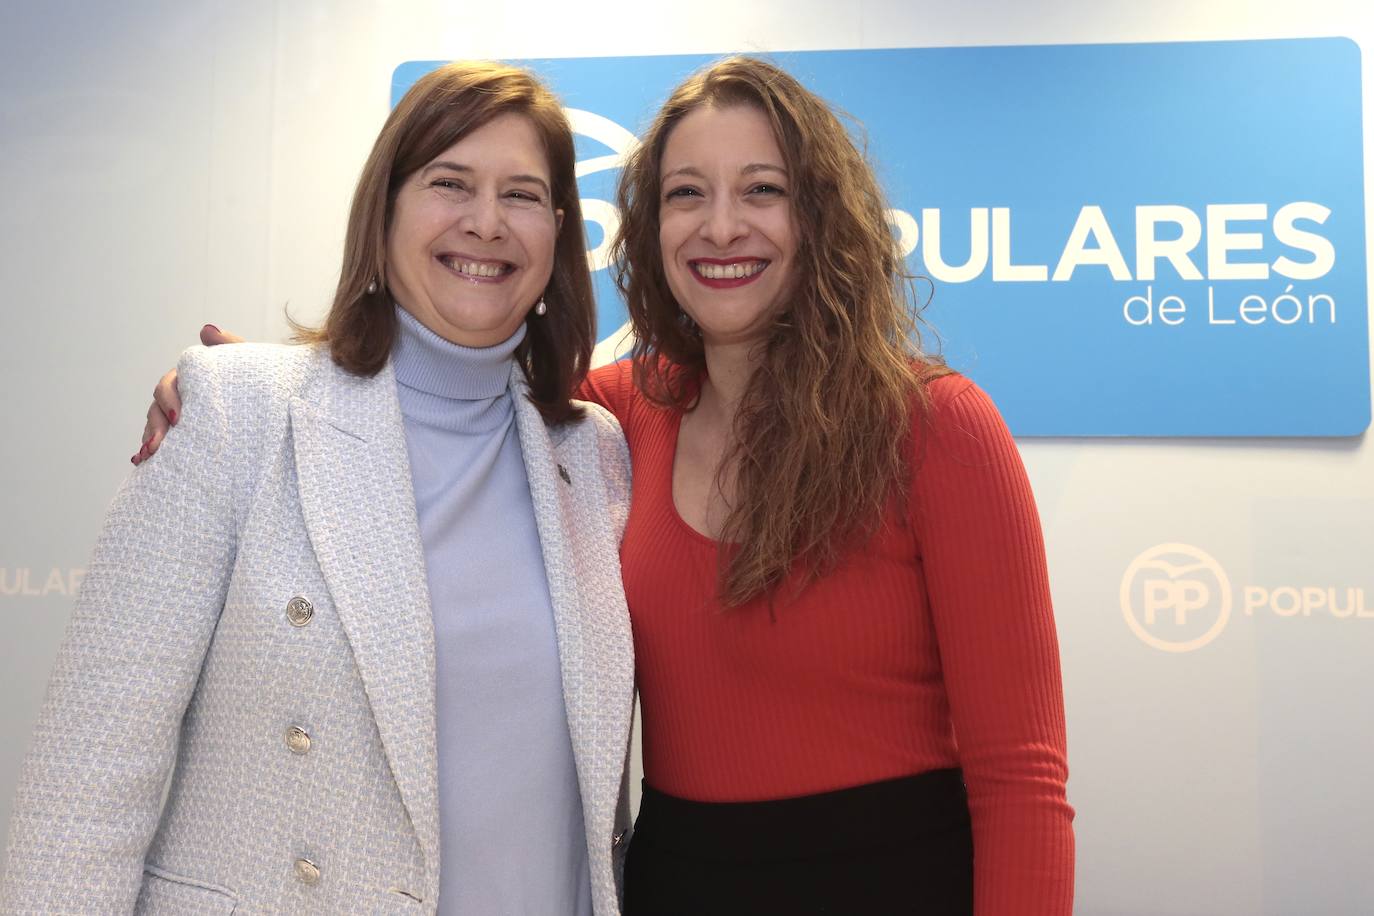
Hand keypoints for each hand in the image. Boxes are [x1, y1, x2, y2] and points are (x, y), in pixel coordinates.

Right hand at [133, 325, 243, 464]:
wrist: (276, 404)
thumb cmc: (257, 380)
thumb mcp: (247, 362)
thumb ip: (229, 345)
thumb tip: (205, 330)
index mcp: (190, 379)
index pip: (168, 386)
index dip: (169, 400)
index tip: (179, 419)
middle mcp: (181, 398)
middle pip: (157, 409)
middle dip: (155, 426)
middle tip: (158, 444)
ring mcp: (183, 418)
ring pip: (156, 427)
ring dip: (149, 440)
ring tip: (148, 456)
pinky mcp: (187, 437)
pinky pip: (164, 443)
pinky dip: (152, 451)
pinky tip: (144, 462)